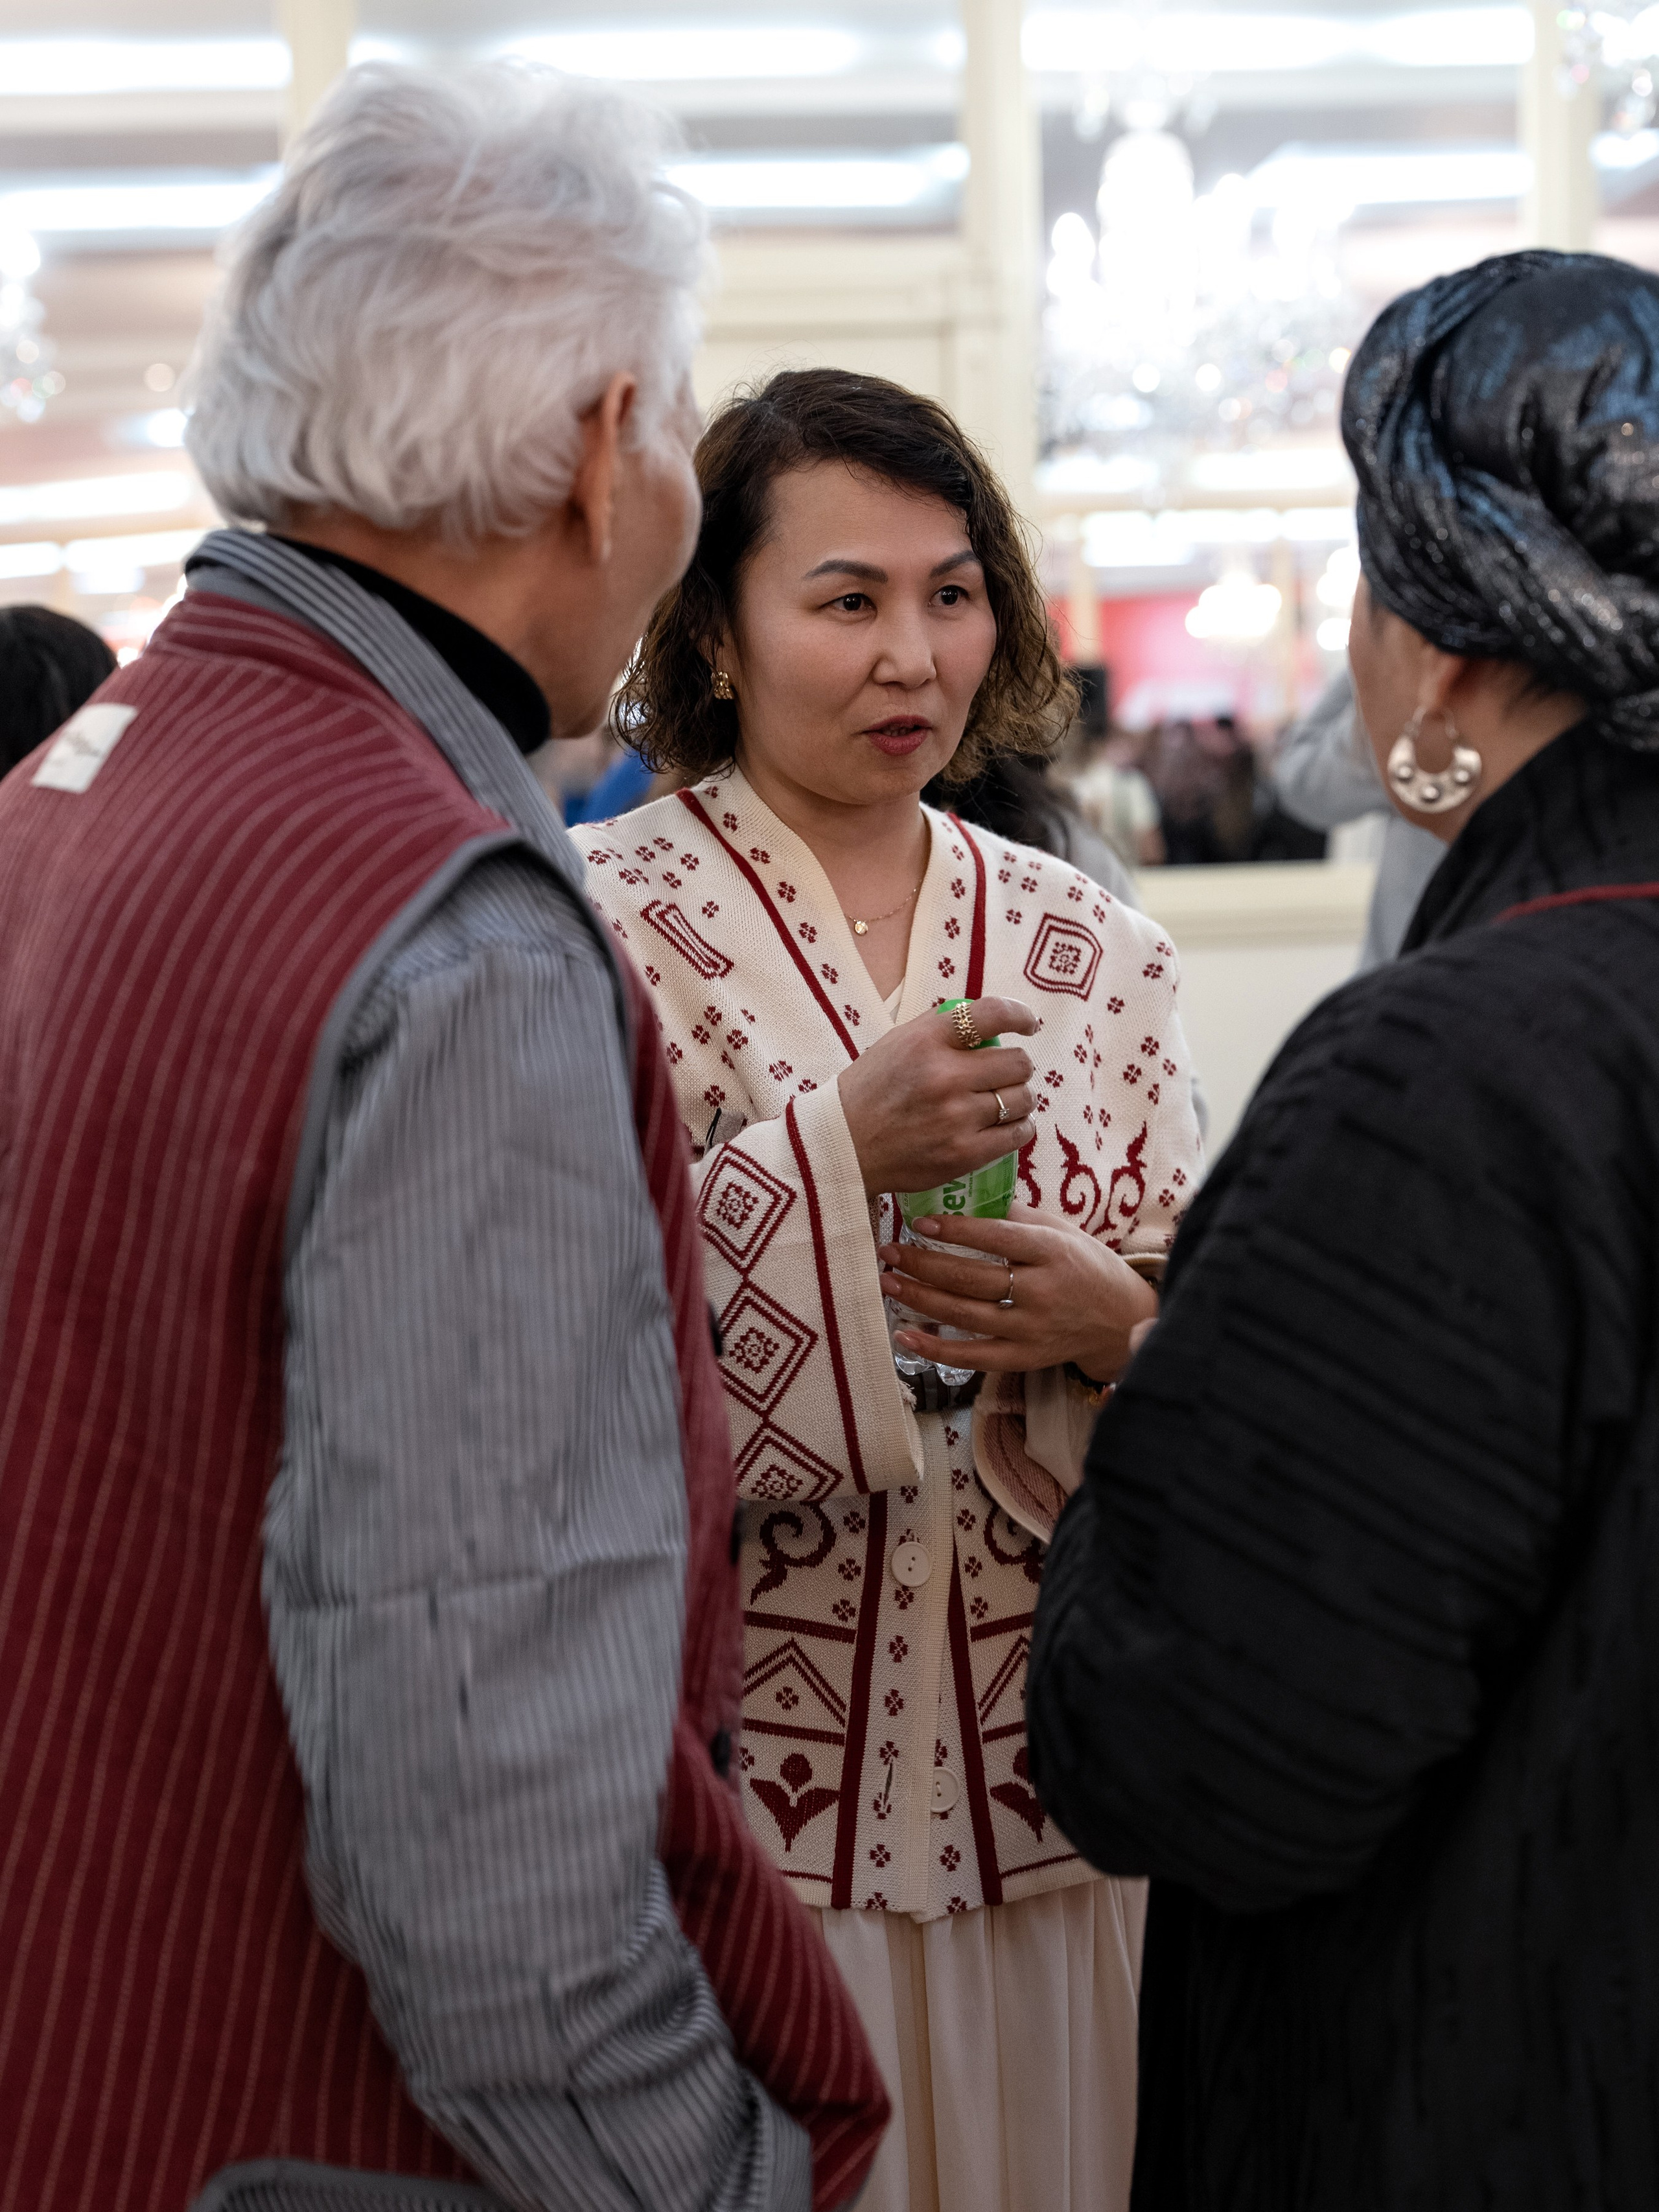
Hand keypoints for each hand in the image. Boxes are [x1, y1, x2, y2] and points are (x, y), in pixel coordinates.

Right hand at [837, 996, 1037, 1199]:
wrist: (842, 1146)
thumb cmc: (871, 1090)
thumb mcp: (897, 1043)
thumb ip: (941, 1027)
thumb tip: (989, 1019)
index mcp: (927, 1041)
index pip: (993, 1014)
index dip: (1021, 1016)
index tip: (1028, 1025)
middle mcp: (945, 1076)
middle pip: (1018, 1062)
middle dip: (1018, 1066)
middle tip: (1007, 1073)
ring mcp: (956, 1118)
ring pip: (1022, 1099)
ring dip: (1021, 1097)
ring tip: (1007, 1101)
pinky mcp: (963, 1154)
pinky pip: (1017, 1135)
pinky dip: (1020, 1126)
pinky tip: (1008, 1124)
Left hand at [877, 1203, 1158, 1381]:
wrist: (1119, 1319)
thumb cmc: (1085, 1265)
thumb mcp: (1062, 1231)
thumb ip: (1018, 1216)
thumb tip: (967, 1196)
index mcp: (1052, 1252)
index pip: (998, 1238)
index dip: (958, 1230)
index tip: (920, 1222)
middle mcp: (1042, 1291)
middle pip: (973, 1278)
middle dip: (925, 1264)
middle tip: (889, 1250)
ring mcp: (1032, 1329)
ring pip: (966, 1316)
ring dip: (921, 1299)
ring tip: (888, 1281)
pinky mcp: (1025, 1358)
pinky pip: (974, 1357)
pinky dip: (936, 1349)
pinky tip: (905, 1337)